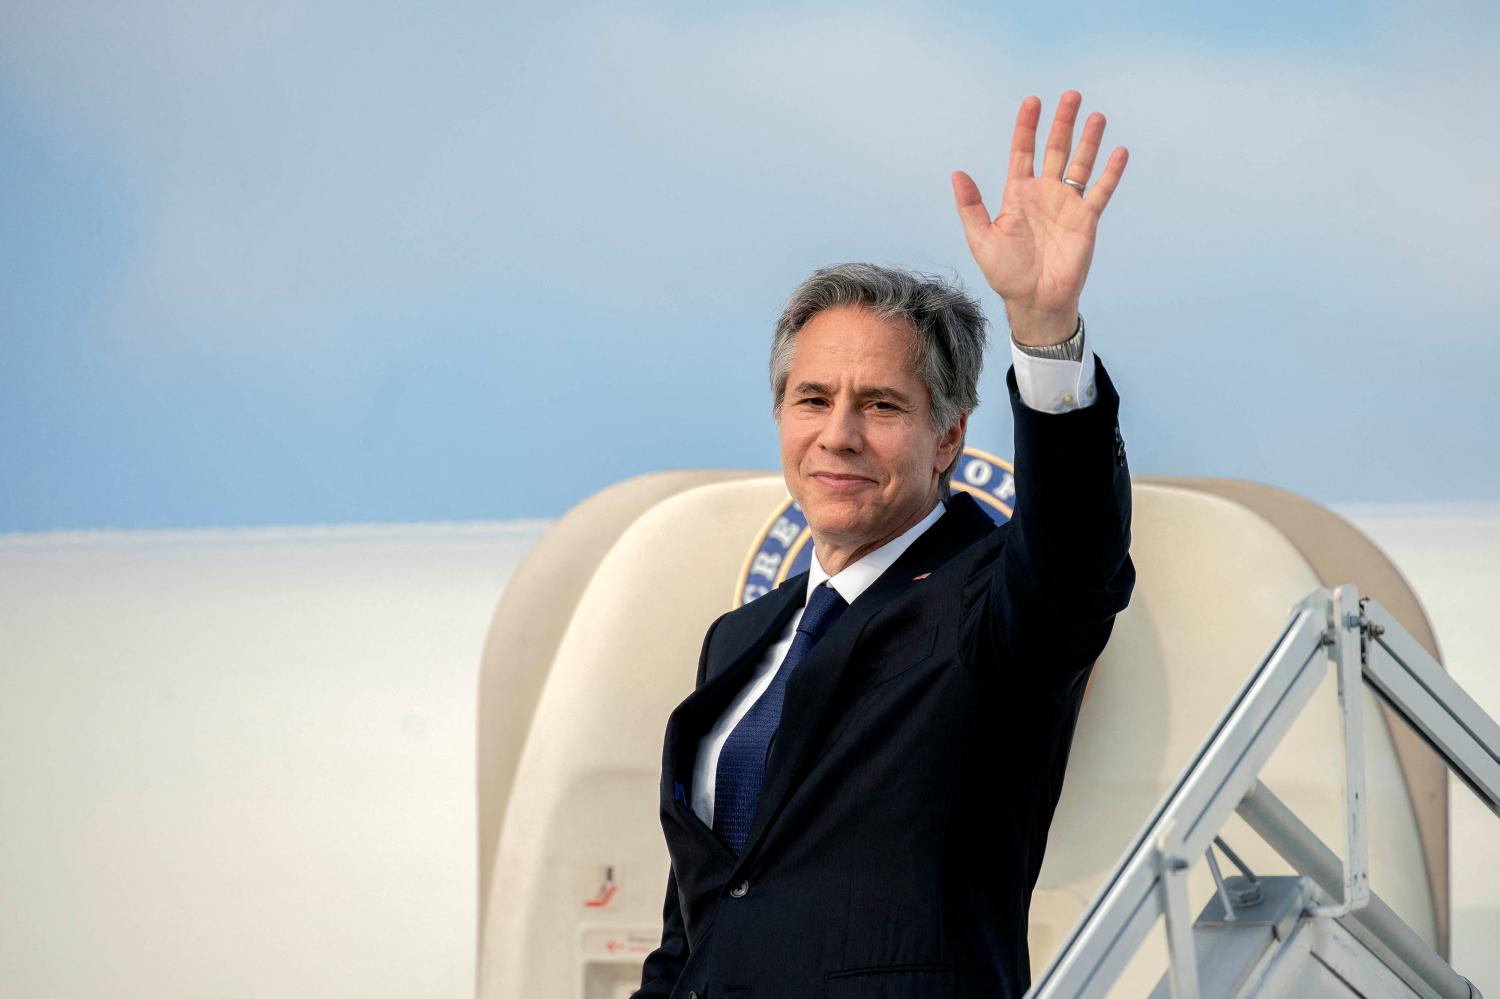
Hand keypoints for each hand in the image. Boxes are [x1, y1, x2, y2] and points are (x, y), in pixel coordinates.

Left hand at [952, 91, 1126, 345]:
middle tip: (1071, 95)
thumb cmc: (1005, 274)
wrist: (1035, 300)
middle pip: (1054, 149)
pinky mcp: (1086, 220)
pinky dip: (1111, 172)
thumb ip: (971, 206)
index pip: (1022, 152)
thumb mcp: (981, 239)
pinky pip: (1101, 191)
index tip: (1032, 101)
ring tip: (1097, 116)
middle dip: (1062, 122)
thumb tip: (956, 173)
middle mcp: (1043, 194)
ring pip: (1080, 164)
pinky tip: (1119, 151)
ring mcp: (1066, 205)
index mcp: (1017, 194)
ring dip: (1089, 140)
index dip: (1026, 127)